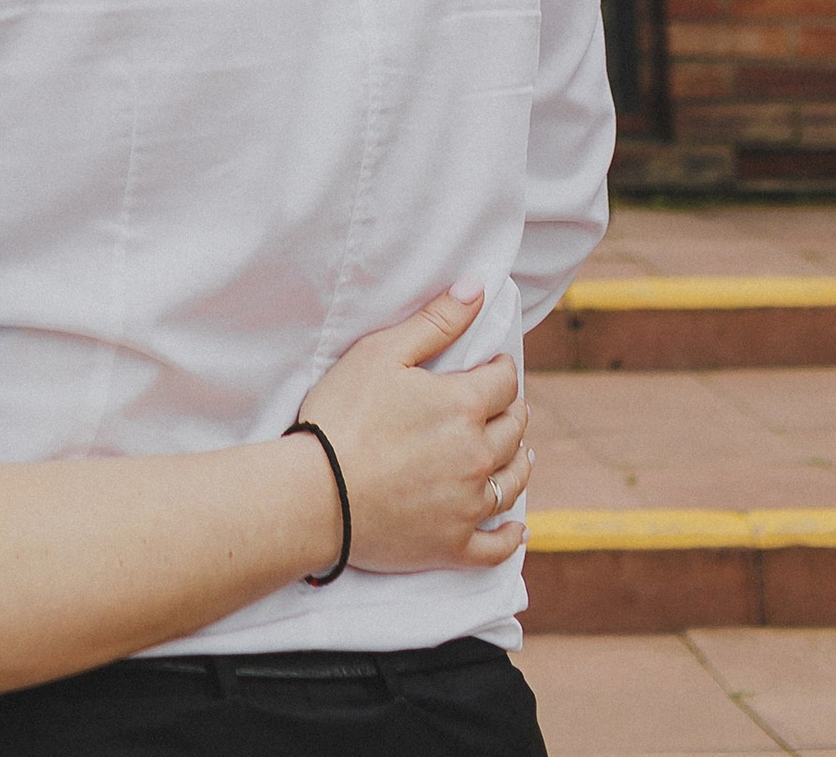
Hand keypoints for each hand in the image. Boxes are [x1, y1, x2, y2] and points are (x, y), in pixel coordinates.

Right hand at [298, 289, 532, 575]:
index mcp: (464, 406)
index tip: (494, 365)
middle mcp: (477, 456)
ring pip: (513, 482)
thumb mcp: (382, 353)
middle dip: (512, 411)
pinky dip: (510, 536)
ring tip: (519, 455)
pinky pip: (496, 546)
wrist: (316, 494)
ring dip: (519, 464)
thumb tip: (476, 289)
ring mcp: (468, 505)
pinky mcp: (452, 546)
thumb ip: (434, 321)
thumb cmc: (343, 415)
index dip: (501, 369)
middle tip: (504, 405)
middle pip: (514, 429)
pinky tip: (516, 529)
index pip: (504, 381)